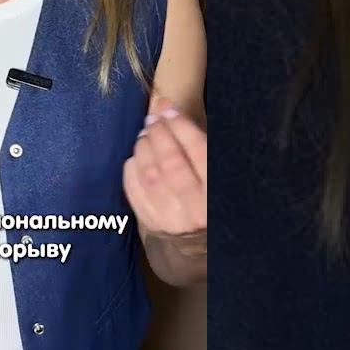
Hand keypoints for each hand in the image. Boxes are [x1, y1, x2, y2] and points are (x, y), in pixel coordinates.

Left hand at [123, 97, 206, 247]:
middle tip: (153, 119)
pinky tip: (136, 157)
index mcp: (217, 193)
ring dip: (143, 148)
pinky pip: (134, 191)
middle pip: (171, 163)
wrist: (202, 240)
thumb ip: (198, 142)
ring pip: (150, 176)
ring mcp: (171, 220)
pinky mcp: (152, 224)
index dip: (180, 126)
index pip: (198, 152)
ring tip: (144, 134)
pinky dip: (132, 169)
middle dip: (159, 134)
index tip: (168, 109)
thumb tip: (168, 109)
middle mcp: (196, 210)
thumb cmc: (211, 193)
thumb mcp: (216, 169)